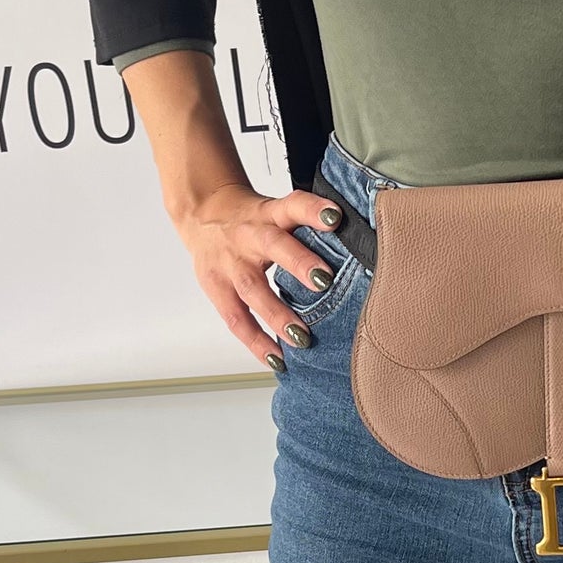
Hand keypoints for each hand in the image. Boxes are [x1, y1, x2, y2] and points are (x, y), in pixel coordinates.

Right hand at [170, 179, 341, 368]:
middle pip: (272, 246)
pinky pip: (236, 319)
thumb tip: (360, 246)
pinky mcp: (216, 288)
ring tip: (302, 338)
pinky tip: (276, 358)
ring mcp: (230, 263)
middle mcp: (250, 235)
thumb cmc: (253, 220)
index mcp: (270, 213)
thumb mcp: (278, 212)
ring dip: (277, 315)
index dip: (313, 208)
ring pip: (252, 288)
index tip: (335, 216)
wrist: (202, 215)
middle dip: (298, 263)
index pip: (293, 204)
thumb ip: (308, 226)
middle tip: (323, 281)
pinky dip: (256, 342)